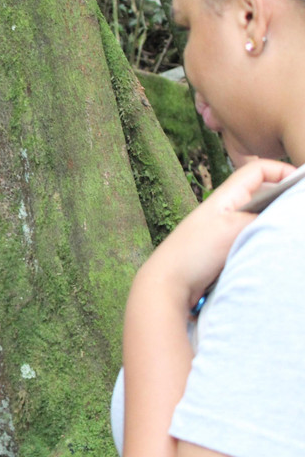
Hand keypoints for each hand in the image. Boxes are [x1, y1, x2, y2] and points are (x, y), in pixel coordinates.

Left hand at [140, 158, 296, 306]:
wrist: (166, 285)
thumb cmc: (193, 253)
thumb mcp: (234, 228)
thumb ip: (264, 217)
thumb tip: (286, 215)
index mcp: (226, 197)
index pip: (258, 170)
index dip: (282, 171)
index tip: (303, 185)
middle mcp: (226, 211)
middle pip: (264, 196)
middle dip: (284, 202)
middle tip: (299, 216)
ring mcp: (225, 232)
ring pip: (261, 221)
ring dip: (276, 226)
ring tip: (291, 235)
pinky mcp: (225, 253)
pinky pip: (253, 242)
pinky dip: (266, 244)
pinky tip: (274, 254)